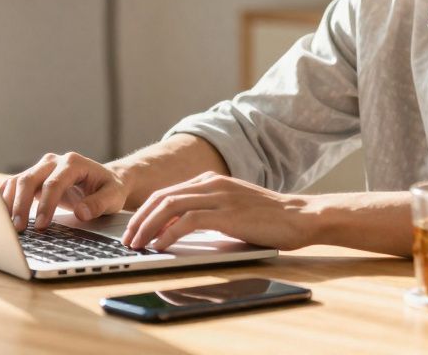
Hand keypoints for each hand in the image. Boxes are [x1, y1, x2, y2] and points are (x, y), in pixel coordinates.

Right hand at [0, 152, 128, 231]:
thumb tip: (82, 212)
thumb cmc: (110, 189)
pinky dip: (6, 198)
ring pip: (18, 181)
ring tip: (7, 225)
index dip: (46, 204)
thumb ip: (100, 203)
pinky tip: (1, 214)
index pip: (54, 183)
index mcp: (73, 163)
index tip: (41, 225)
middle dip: (22, 204)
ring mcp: (41, 168)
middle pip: (30, 179)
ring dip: (10, 203)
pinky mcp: (34, 177)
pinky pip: (14, 185)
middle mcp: (54, 162)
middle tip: (19, 229)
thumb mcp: (114, 196)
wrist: (105, 180)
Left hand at [121, 172, 316, 251]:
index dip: (145, 212)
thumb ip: (207, 213)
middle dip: (139, 219)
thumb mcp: (232, 210)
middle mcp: (211, 183)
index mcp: (211, 180)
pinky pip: (189, 221)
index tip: (133, 229)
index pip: (167, 193)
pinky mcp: (227, 213)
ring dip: (148, 226)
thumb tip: (177, 231)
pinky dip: (169, 234)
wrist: (301, 216)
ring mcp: (219, 196)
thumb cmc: (269, 219)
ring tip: (136, 245)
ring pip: (170, 206)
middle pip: (162, 197)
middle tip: (127, 239)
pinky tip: (160, 247)